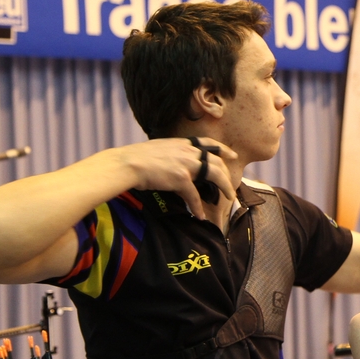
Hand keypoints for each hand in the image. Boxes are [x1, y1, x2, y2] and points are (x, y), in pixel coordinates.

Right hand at [115, 138, 236, 218]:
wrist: (127, 163)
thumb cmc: (136, 157)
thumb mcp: (158, 148)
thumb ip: (171, 154)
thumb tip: (172, 162)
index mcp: (182, 143)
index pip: (208, 143)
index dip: (222, 149)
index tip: (232, 155)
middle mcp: (187, 151)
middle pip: (216, 161)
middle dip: (226, 175)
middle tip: (230, 187)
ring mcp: (186, 164)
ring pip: (214, 174)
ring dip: (224, 187)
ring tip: (228, 198)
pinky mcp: (181, 178)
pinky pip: (194, 195)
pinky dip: (198, 207)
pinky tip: (200, 215)